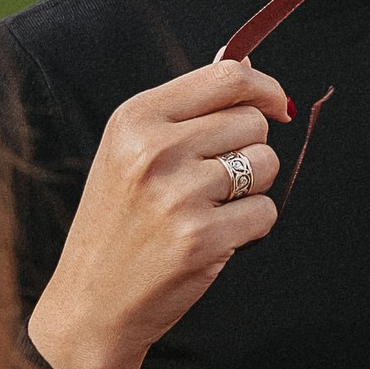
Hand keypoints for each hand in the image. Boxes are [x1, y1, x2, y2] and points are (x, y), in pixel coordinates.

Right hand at [28, 60, 289, 368]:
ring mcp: (177, 194)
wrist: (91, 304)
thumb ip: (189, 109)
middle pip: (252, 122)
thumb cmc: (118, 224)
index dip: (265, 88)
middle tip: (213, 183)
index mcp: (135, 118)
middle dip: (248, 150)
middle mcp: (153, 149)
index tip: (278, 106)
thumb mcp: (132, 152)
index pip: (226, 76)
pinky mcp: (201, 238)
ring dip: (252, 190)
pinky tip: (214, 239)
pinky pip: (265, 212)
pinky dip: (251, 228)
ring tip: (210, 211)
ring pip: (265, 164)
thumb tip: (250, 63)